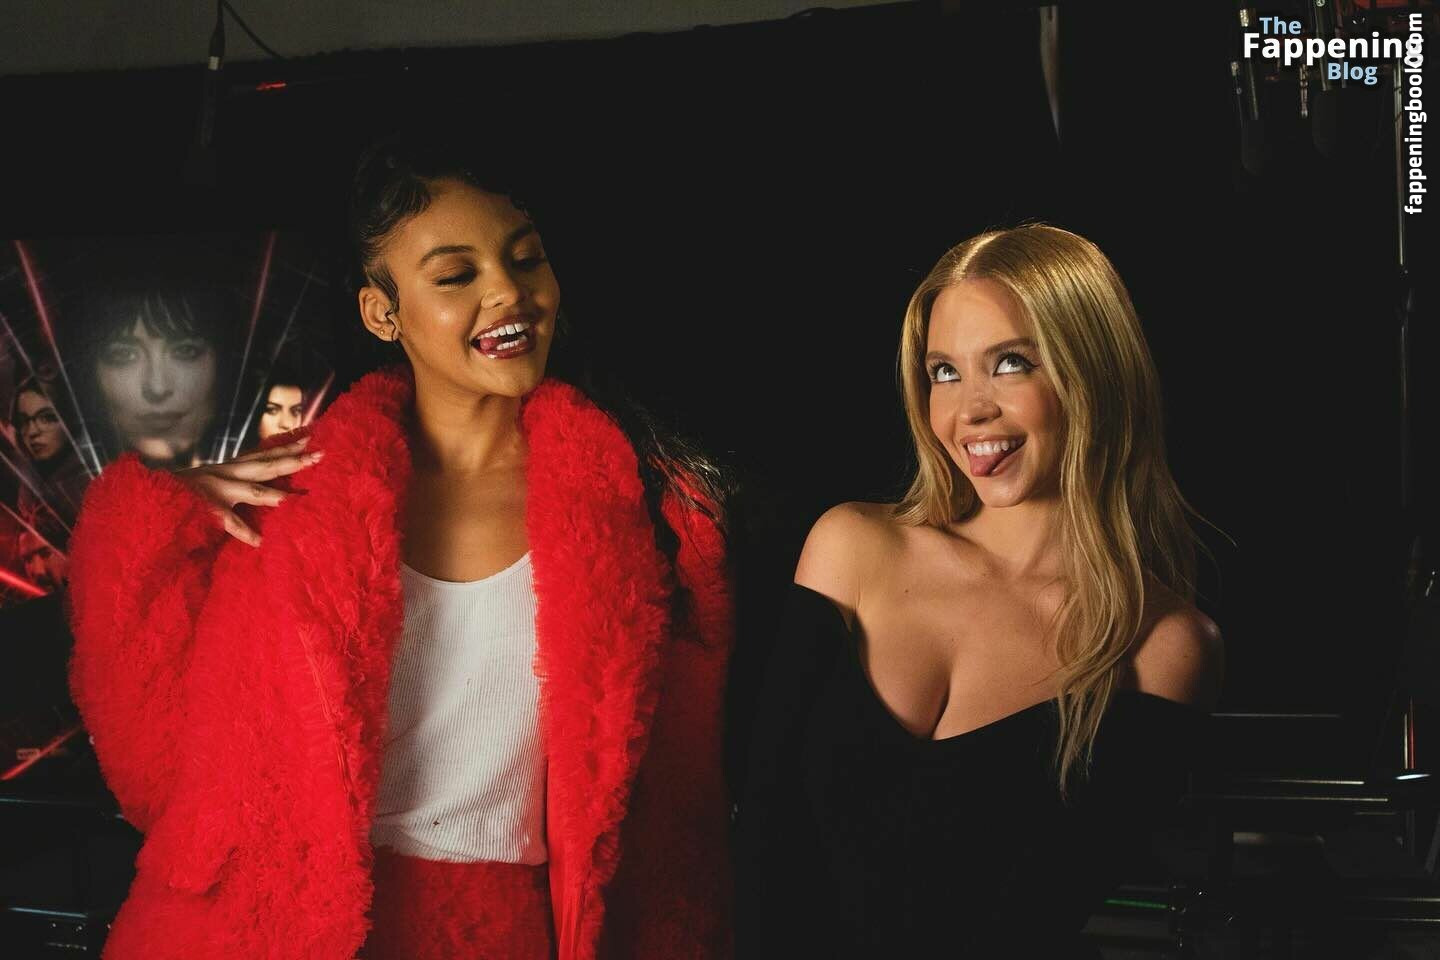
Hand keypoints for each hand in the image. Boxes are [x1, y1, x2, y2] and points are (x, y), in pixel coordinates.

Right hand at [173, 435, 323, 547]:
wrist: (148, 492)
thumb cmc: (182, 490)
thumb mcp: (211, 479)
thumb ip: (235, 481)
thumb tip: (260, 486)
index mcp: (229, 467)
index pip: (264, 454)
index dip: (287, 446)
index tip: (310, 436)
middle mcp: (227, 474)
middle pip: (267, 465)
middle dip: (294, 460)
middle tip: (320, 454)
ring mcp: (217, 490)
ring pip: (254, 490)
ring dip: (278, 494)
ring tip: (299, 498)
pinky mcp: (206, 509)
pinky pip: (229, 523)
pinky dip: (244, 532)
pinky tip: (260, 541)